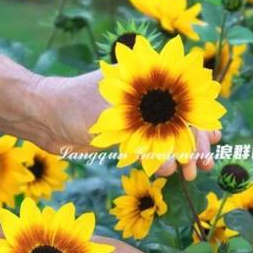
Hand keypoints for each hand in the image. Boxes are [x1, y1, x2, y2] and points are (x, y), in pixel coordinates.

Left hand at [30, 71, 221, 178]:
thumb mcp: (116, 114)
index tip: (208, 144)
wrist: (44, 117)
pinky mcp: (124, 136)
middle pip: (179, 121)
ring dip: (180, 155)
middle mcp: (145, 96)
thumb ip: (147, 133)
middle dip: (193, 145)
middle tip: (201, 167)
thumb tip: (174, 156)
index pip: (184, 101)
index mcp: (147, 78)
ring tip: (189, 174)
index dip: (199, 124)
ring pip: (167, 137)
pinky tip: (169, 170)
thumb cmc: (78, 105)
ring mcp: (135, 117)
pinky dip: (161, 159)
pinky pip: (150, 148)